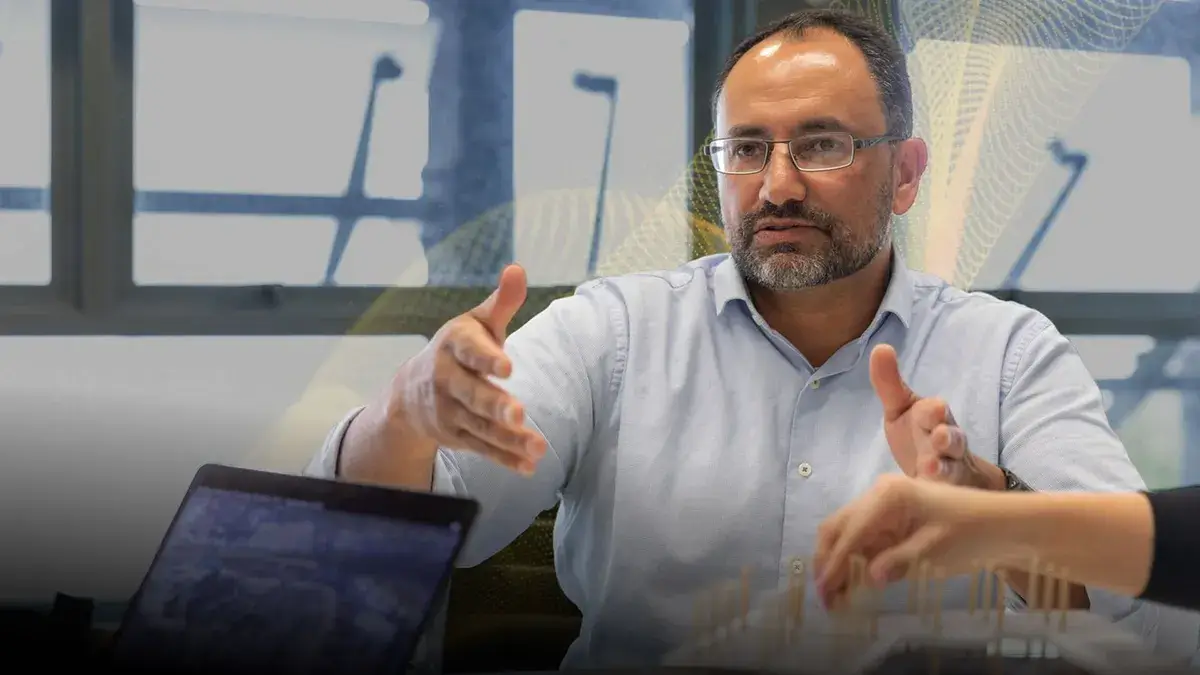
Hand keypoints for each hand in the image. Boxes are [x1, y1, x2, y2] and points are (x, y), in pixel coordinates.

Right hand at [387, 264, 546, 474]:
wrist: (409, 393)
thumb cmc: (457, 350)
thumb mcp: (475, 324)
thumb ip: (501, 303)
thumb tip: (518, 269)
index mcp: (453, 346)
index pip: (470, 352)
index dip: (488, 358)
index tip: (508, 367)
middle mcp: (447, 381)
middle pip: (473, 395)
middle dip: (495, 405)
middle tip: (518, 412)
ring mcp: (449, 412)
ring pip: (481, 427)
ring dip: (509, 439)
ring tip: (538, 447)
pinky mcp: (456, 437)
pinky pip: (482, 449)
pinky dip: (504, 459)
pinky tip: (528, 465)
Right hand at [813, 475, 998, 606]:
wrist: (1002, 525)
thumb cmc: (971, 534)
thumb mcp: (934, 551)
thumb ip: (898, 562)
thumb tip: (868, 577)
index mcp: (887, 495)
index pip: (850, 532)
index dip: (834, 564)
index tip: (824, 592)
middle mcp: (877, 494)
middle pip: (838, 527)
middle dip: (827, 561)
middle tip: (825, 597)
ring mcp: (882, 506)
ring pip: (845, 533)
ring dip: (836, 562)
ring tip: (835, 596)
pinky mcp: (889, 520)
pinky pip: (862, 540)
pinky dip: (853, 560)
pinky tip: (851, 583)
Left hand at [869, 344, 1001, 489]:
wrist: (943, 472)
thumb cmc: (918, 434)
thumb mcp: (901, 409)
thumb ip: (889, 383)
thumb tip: (880, 347)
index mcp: (932, 417)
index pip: (935, 411)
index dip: (934, 411)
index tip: (934, 408)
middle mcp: (946, 441)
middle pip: (953, 438)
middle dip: (948, 438)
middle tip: (941, 438)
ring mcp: (949, 468)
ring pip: (952, 467)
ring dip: (943, 469)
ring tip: (930, 472)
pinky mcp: (946, 493)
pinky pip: (945, 494)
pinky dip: (937, 493)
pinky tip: (925, 492)